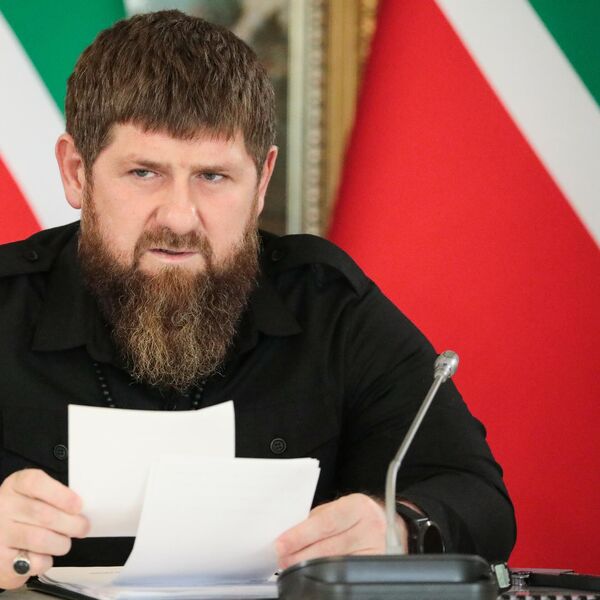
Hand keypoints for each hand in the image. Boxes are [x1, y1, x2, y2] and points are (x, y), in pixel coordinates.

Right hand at [0, 469, 88, 589]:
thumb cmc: (24, 512)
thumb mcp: (35, 495)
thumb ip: (54, 497)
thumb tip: (80, 510)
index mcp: (16, 485)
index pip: (36, 483)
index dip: (61, 495)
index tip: (78, 506)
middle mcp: (4, 507)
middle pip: (44, 515)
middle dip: (72, 524)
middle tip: (83, 527)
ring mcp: (0, 534)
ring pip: (40, 539)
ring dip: (61, 543)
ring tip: (64, 542)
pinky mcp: (0, 560)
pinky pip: (33, 562)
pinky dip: (46, 561)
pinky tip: (44, 556)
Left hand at [275, 493, 407, 569]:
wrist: (389, 524)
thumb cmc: (357, 515)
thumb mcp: (340, 507)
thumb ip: (317, 519)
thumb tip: (290, 535)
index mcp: (358, 507)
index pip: (325, 523)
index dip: (300, 535)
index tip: (281, 544)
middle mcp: (371, 528)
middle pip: (329, 547)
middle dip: (300, 555)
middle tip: (281, 559)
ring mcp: (376, 551)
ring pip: (336, 564)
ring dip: (310, 567)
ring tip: (292, 565)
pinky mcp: (377, 567)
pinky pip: (346, 574)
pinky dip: (327, 574)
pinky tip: (314, 573)